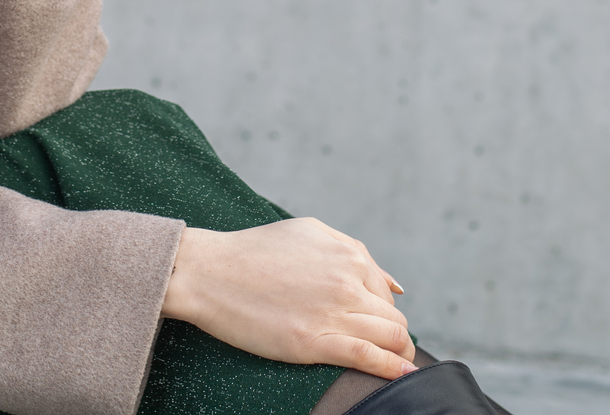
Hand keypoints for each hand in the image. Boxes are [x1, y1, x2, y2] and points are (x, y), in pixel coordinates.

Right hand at [160, 219, 416, 379]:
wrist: (210, 273)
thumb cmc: (254, 252)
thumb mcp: (310, 234)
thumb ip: (354, 253)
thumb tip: (394, 286)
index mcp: (349, 254)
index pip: (385, 294)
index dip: (384, 315)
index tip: (378, 329)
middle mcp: (348, 281)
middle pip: (393, 319)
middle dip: (396, 337)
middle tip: (390, 352)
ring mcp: (333, 312)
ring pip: (390, 337)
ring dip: (398, 354)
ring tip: (394, 365)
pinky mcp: (314, 342)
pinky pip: (368, 357)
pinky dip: (390, 368)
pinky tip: (399, 375)